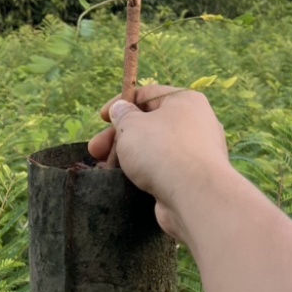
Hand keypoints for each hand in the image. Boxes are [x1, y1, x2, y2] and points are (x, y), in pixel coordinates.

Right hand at [88, 85, 230, 241]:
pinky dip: (142, 174)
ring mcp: (196, 153)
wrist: (195, 196)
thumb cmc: (161, 149)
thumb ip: (122, 114)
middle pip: (149, 124)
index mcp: (185, 101)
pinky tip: (121, 182)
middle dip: (117, 136)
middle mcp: (195, 124)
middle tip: (94, 150)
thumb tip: (121, 109)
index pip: (148, 95)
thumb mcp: (131, 125)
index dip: (121, 103)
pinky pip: (163, 170)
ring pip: (154, 149)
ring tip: (103, 167)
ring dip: (126, 156)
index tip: (102, 117)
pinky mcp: (192, 179)